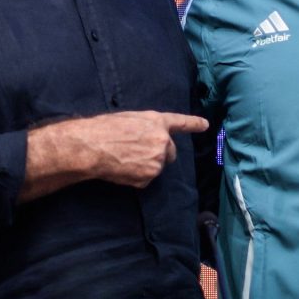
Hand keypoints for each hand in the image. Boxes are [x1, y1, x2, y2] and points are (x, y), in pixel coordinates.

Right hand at [21, 111, 208, 200]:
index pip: (180, 122)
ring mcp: (157, 159)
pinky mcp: (149, 176)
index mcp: (157, 122)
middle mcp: (162, 140)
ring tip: (125, 159)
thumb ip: (145, 127)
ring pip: (157, 167)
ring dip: (146, 166)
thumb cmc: (105, 129)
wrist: (93, 146)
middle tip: (138, 153)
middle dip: (160, 154)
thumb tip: (146, 137)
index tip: (205, 125)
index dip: (194, 123)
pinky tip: (123, 169)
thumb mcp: (129, 119)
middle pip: (171, 152)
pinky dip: (136, 177)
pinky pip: (146, 179)